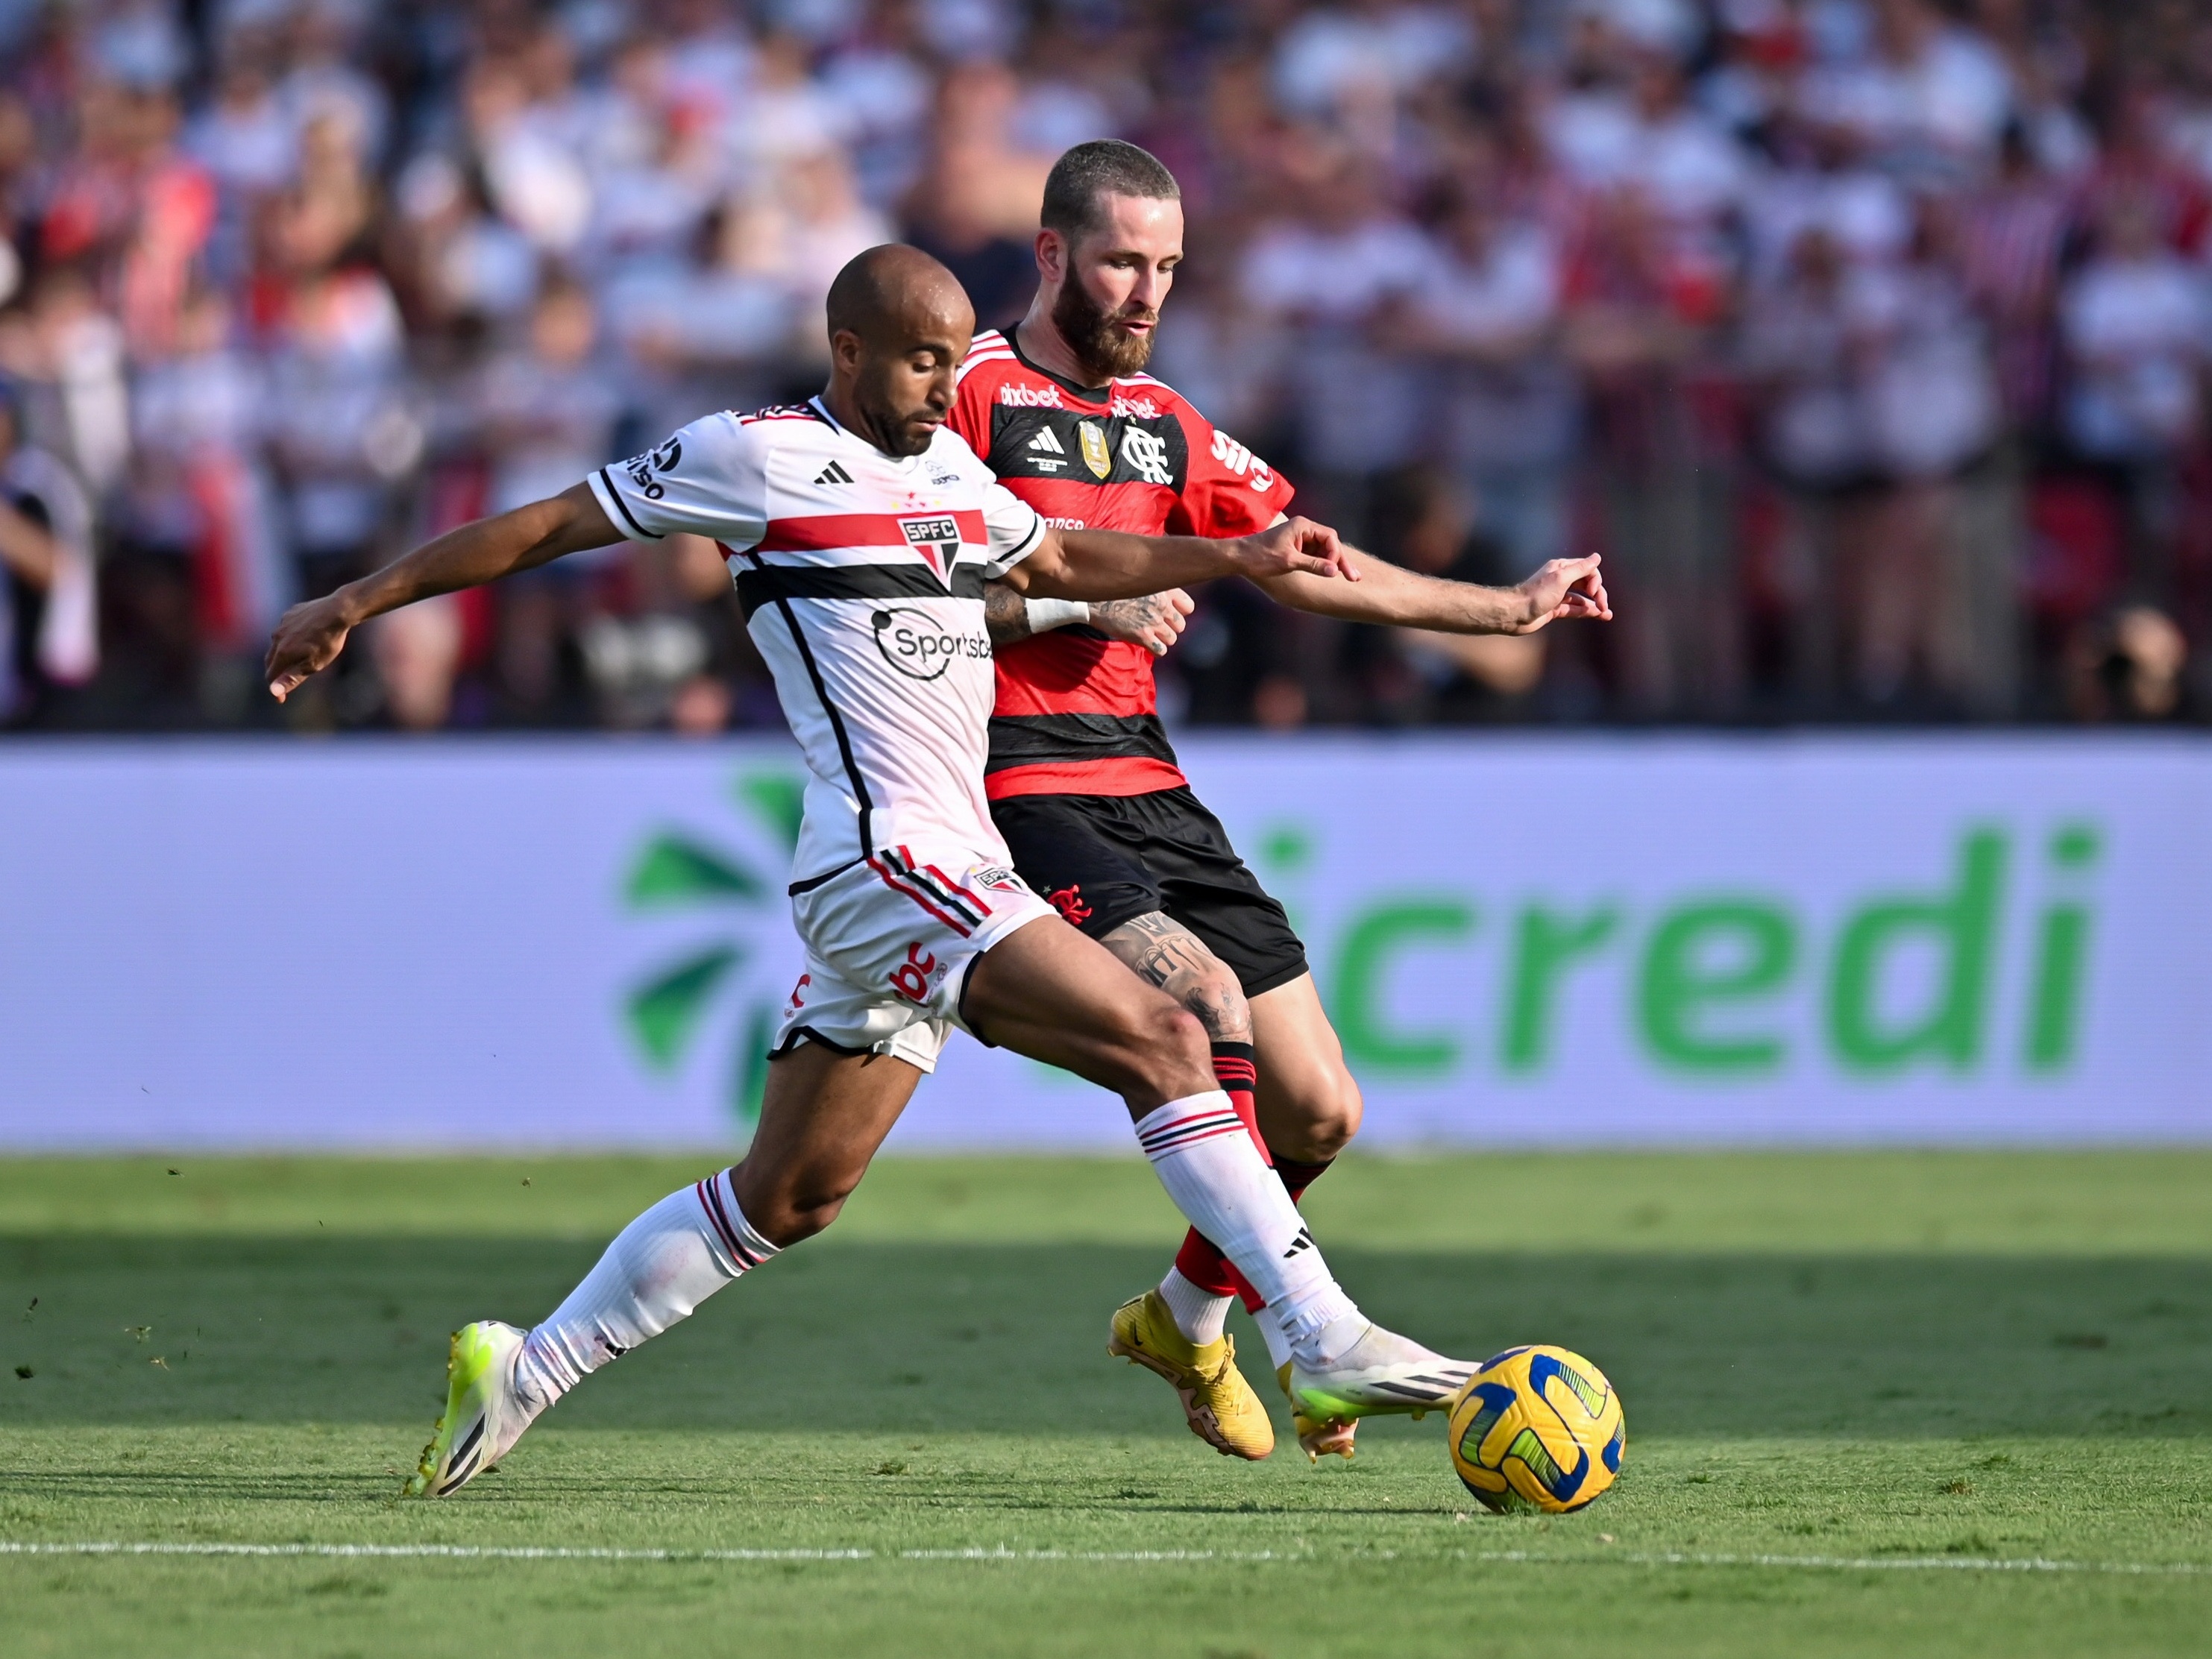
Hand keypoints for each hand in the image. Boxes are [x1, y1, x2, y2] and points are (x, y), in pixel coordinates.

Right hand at [265, 591, 360, 700]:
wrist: (338, 611)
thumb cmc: (328, 641)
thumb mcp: (314, 665)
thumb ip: (292, 678)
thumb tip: (273, 691)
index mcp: (282, 652)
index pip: (271, 675)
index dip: (275, 690)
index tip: (281, 700)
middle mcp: (277, 637)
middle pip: (270, 660)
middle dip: (275, 673)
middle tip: (284, 682)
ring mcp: (282, 624)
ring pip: (276, 643)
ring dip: (281, 654)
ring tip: (292, 661)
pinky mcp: (289, 614)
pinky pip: (285, 629)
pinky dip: (288, 638)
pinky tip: (299, 640)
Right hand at [1090, 589, 1193, 655]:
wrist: (1092, 601)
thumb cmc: (1114, 591)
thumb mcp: (1140, 582)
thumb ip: (1157, 589)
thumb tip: (1168, 603)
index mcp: (1163, 589)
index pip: (1188, 607)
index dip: (1179, 613)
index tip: (1169, 614)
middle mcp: (1161, 604)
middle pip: (1180, 626)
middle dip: (1169, 628)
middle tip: (1154, 627)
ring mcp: (1152, 621)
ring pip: (1172, 639)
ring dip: (1161, 640)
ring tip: (1148, 635)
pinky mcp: (1142, 635)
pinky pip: (1161, 650)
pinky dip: (1155, 650)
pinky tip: (1145, 644)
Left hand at [1230, 516, 1356, 582]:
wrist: (1239, 558)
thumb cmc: (1260, 557)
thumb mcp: (1289, 562)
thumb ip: (1313, 565)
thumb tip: (1334, 571)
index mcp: (1303, 526)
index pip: (1330, 537)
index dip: (1335, 554)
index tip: (1333, 570)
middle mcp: (1303, 529)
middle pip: (1330, 543)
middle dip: (1341, 560)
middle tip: (1355, 578)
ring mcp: (1300, 538)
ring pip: (1324, 550)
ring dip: (1334, 563)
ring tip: (1350, 577)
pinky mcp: (1296, 547)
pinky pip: (1315, 554)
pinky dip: (1323, 564)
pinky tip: (1332, 574)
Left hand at [1510, 554, 1611, 633]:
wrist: (1515, 614)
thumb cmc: (1537, 594)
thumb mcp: (1562, 578)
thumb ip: (1581, 568)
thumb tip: (1597, 557)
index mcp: (1562, 568)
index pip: (1587, 569)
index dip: (1595, 580)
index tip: (1592, 592)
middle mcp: (1560, 580)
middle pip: (1586, 584)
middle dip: (1598, 593)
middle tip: (1603, 606)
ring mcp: (1557, 595)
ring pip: (1581, 598)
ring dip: (1595, 605)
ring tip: (1607, 614)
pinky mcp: (1554, 609)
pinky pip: (1574, 609)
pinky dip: (1585, 611)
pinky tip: (1597, 615)